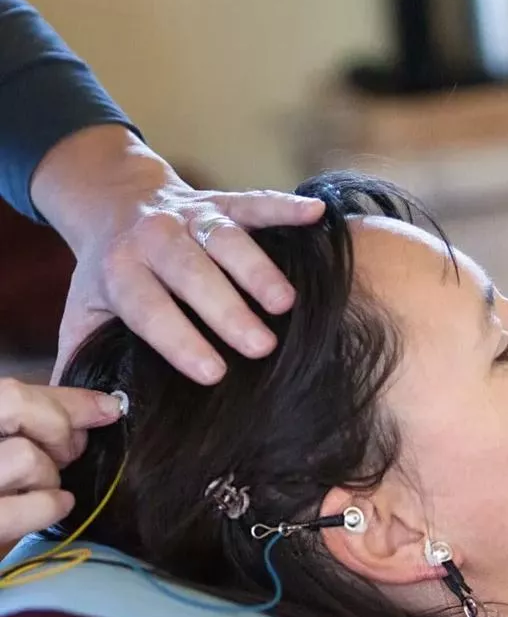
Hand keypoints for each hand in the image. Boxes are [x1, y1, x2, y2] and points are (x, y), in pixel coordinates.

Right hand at [0, 378, 122, 545]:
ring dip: (49, 475)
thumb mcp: (6, 448)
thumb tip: (105, 406)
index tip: (108, 409)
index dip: (68, 399)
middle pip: (14, 403)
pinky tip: (57, 505)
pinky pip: (35, 503)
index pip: (11, 392)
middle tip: (69, 453)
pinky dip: (52, 505)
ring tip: (41, 487)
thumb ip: (38, 420)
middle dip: (57, 427)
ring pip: (26, 456)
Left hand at [30, 125, 325, 383]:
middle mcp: (155, 239)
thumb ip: (82, 359)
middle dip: (227, 309)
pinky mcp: (222, 201)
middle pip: (192, 273)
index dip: (179, 339)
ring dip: (257, 269)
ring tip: (286, 304)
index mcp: (120, 271)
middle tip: (260, 347)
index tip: (213, 373)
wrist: (111, 199)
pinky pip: (254, 202)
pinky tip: (315, 215)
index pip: (148, 308)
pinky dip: (284, 206)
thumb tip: (84, 417)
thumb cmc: (109, 271)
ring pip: (226, 239)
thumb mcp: (82, 312)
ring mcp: (192, 216)